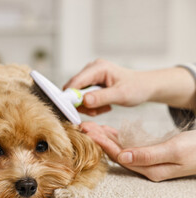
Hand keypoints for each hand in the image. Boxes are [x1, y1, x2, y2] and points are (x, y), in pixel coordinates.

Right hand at [64, 59, 195, 115]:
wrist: (144, 87)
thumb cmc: (136, 88)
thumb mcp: (121, 95)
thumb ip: (101, 98)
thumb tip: (84, 101)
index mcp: (98, 67)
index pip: (76, 81)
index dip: (70, 96)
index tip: (70, 110)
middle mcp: (91, 69)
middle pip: (74, 89)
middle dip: (82, 103)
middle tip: (95, 112)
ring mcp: (90, 76)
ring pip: (78, 95)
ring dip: (88, 106)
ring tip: (104, 109)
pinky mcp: (91, 84)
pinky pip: (83, 97)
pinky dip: (91, 105)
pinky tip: (104, 106)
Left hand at [81, 121, 195, 181]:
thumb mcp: (174, 150)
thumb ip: (148, 155)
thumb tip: (123, 157)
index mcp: (149, 169)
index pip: (119, 156)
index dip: (102, 143)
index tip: (89, 132)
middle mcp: (144, 166)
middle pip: (115, 152)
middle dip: (98, 139)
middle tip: (83, 126)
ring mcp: (146, 159)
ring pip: (119, 147)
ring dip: (104, 136)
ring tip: (90, 126)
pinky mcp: (149, 151)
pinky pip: (128, 144)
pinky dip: (116, 136)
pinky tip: (106, 129)